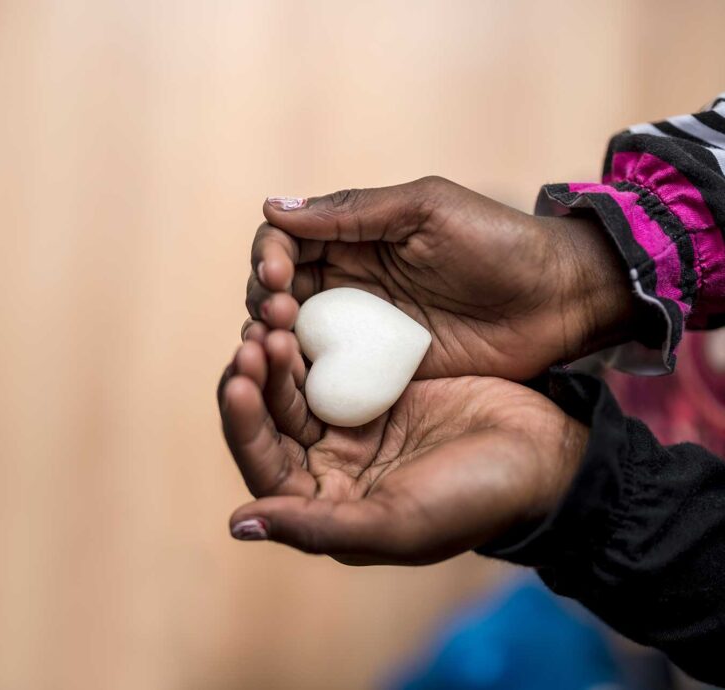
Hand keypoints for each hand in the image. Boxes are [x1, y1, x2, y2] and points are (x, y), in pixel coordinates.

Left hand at [218, 330, 586, 564]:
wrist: (544, 451)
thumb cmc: (476, 497)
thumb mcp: (399, 521)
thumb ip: (318, 527)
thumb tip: (239, 523)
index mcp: (327, 505)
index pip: (264, 466)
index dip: (243, 426)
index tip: (237, 381)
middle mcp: (331, 467)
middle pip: (271, 421)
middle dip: (254, 382)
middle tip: (254, 339)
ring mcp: (352, 425)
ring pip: (294, 387)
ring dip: (277, 357)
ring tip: (275, 321)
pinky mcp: (375, 389)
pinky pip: (329, 362)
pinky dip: (312, 341)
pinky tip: (303, 314)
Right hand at [245, 177, 633, 379]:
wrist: (555, 301)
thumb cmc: (497, 243)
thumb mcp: (425, 210)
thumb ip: (352, 211)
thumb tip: (273, 205)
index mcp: (356, 235)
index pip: (287, 239)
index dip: (270, 253)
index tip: (278, 274)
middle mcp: (350, 280)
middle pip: (281, 287)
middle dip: (266, 297)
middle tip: (280, 313)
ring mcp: (362, 327)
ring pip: (294, 331)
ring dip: (274, 336)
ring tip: (276, 345)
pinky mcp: (380, 367)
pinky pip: (328, 371)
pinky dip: (303, 373)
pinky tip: (295, 377)